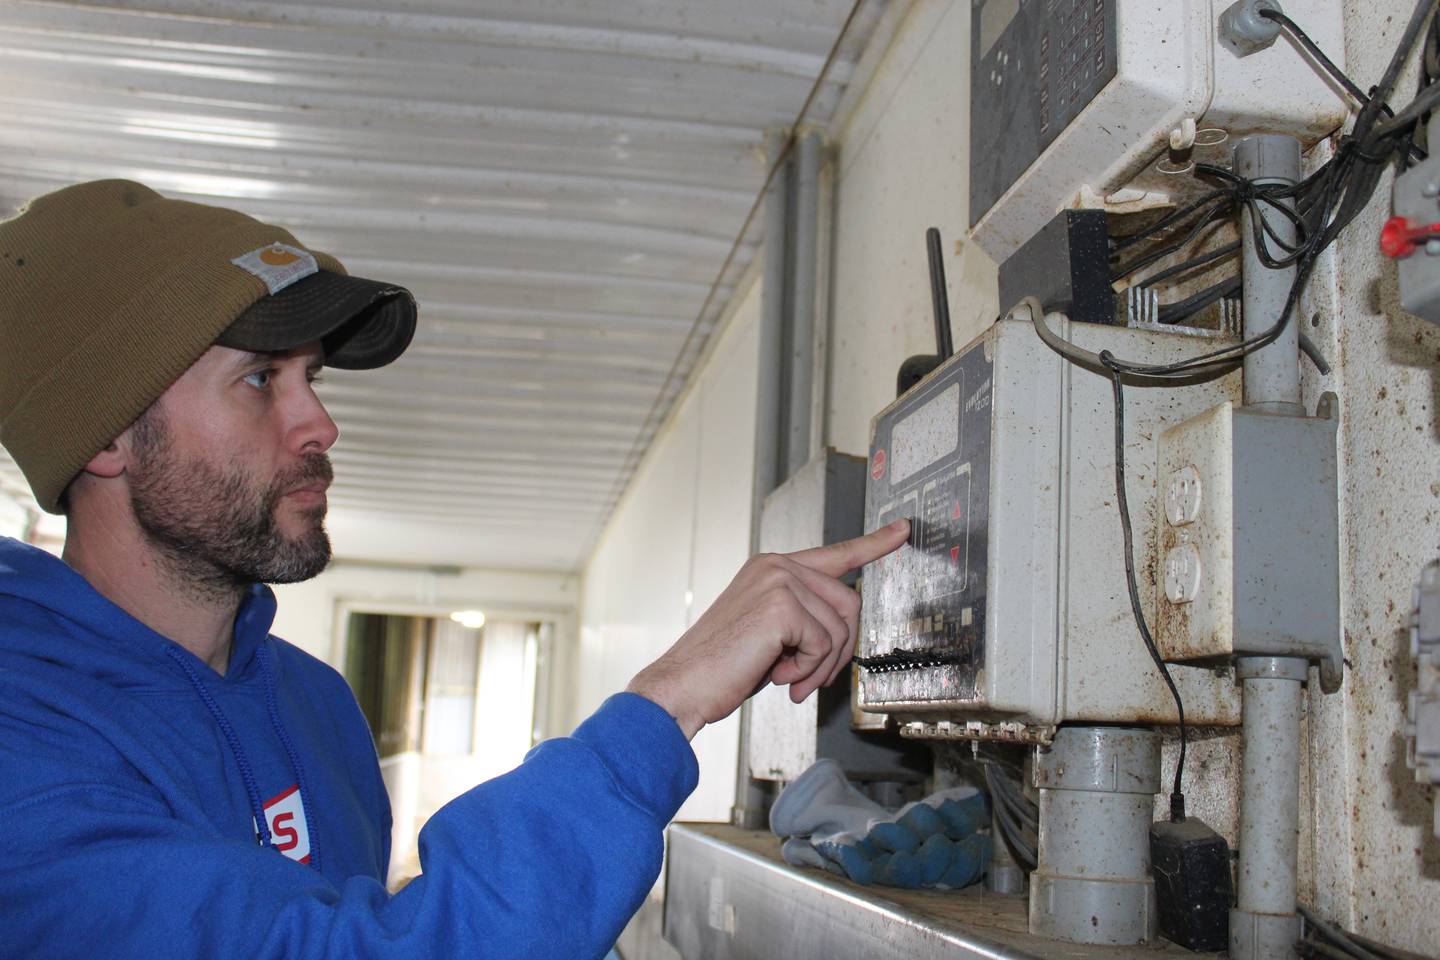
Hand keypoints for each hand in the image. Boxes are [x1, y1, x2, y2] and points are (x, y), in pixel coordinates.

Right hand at [626, 519, 908, 738]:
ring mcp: (779, 580)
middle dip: (838, 650)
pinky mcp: (781, 604)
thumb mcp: (770, 635)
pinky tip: (778, 675)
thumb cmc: (720, 667)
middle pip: (849, 603)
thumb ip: (804, 620)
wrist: (681, 685)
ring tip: (787, 678)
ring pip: (840, 627)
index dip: (874, 543)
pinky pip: (824, 644)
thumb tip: (843, 631)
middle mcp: (777, 565)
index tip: (902, 531)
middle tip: (809, 677)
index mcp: (772, 567)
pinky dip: (807, 670)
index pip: (835, 552)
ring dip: (820, 665)